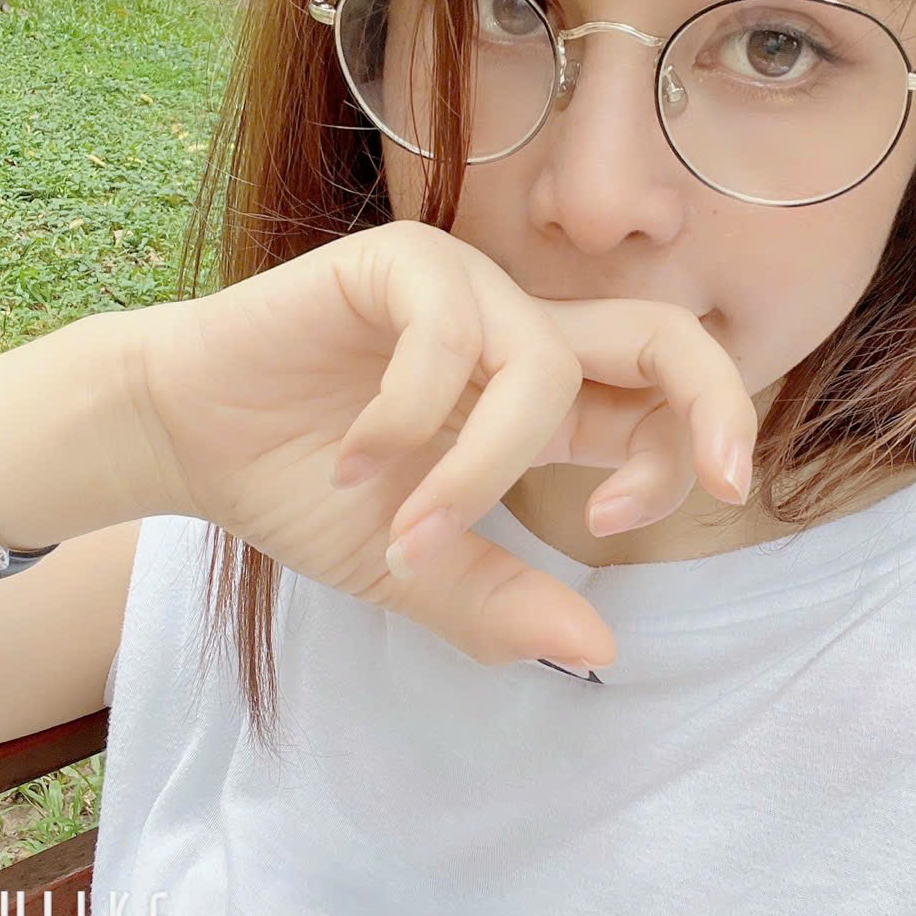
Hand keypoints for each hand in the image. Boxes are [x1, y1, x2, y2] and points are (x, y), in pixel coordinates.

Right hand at [135, 220, 757, 668]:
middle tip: (723, 478)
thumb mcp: (414, 567)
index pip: (661, 405)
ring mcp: (464, 292)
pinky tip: (351, 460)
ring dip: (478, 473)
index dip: (675, 458)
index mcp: (541, 402)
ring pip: (539, 369)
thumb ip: (499, 602)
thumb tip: (600, 650)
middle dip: (713, 400)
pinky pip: (445, 336)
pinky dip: (406, 421)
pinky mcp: (399, 265)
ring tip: (402, 529)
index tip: (610, 522)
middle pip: (665, 335)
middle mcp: (519, 336)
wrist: (192, 436)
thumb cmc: (305, 490)